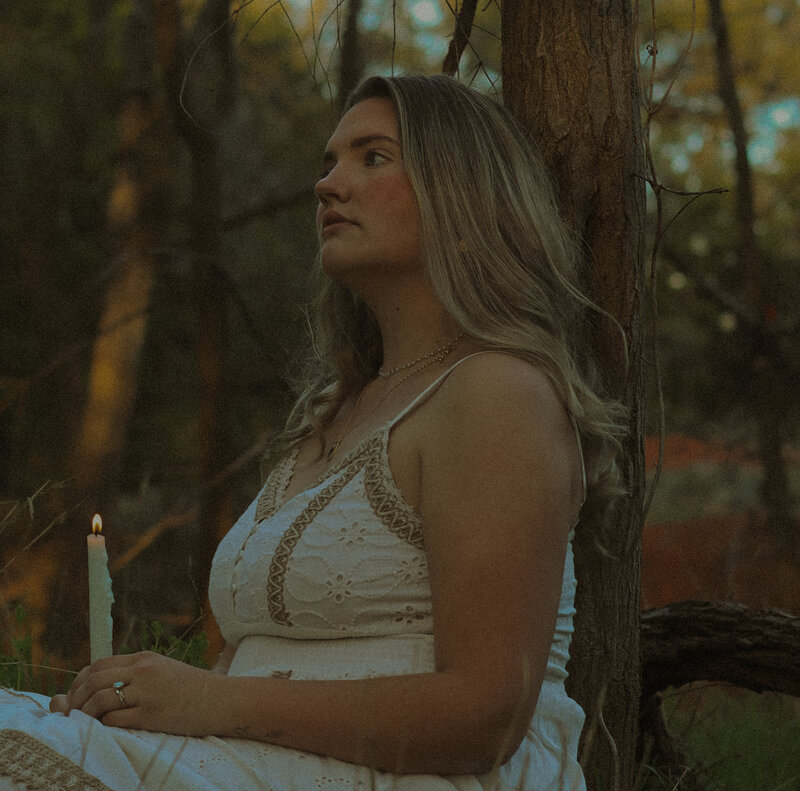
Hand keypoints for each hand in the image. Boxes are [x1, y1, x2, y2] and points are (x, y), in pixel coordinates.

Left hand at [54, 651, 218, 734]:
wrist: (220, 699)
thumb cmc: (190, 688)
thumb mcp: (162, 669)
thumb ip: (135, 672)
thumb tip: (102, 683)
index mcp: (144, 659)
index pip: (99, 664)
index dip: (80, 681)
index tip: (76, 695)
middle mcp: (143, 672)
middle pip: (94, 680)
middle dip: (76, 698)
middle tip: (73, 713)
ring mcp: (147, 693)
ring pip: (100, 700)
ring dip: (86, 714)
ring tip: (85, 723)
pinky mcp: (152, 715)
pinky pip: (114, 719)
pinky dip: (103, 726)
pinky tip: (106, 729)